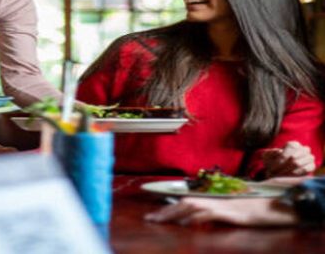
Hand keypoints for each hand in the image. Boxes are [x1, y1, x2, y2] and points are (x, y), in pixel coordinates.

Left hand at [144, 197, 297, 226]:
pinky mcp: (230, 214)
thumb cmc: (254, 209)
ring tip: (159, 220)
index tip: (153, 215)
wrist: (274, 206)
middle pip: (184, 203)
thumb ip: (213, 213)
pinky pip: (209, 214)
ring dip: (173, 213)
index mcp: (212, 201)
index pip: (185, 202)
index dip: (168, 208)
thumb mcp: (230, 213)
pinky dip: (195, 217)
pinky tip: (184, 222)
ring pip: (191, 206)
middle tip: (149, 219)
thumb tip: (194, 217)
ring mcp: (221, 206)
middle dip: (165, 212)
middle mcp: (213, 201)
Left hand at [262, 141, 315, 176]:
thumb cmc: (273, 162)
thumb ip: (270, 152)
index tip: (272, 168)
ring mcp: (309, 157)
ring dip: (287, 171)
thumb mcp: (267, 156)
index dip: (280, 159)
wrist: (280, 171)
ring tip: (279, 176)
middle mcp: (303, 149)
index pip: (289, 148)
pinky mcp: (311, 166)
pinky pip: (305, 169)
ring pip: (299, 163)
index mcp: (293, 144)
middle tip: (274, 174)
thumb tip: (279, 151)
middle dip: (282, 167)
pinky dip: (295, 174)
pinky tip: (287, 177)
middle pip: (293, 157)